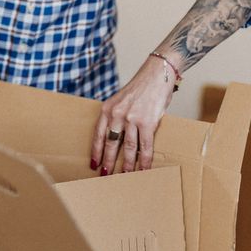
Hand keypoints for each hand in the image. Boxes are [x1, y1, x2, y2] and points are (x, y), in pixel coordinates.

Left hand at [90, 55, 175, 175]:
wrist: (156, 75)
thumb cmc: (140, 88)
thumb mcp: (121, 100)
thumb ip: (116, 116)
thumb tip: (116, 137)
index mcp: (107, 109)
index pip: (98, 134)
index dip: (96, 151)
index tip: (94, 163)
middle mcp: (117, 114)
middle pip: (111, 143)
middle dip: (108, 161)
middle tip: (106, 175)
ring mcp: (132, 119)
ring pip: (128, 147)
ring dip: (127, 164)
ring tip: (125, 176)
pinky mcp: (148, 123)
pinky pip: (145, 146)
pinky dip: (145, 160)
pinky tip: (144, 168)